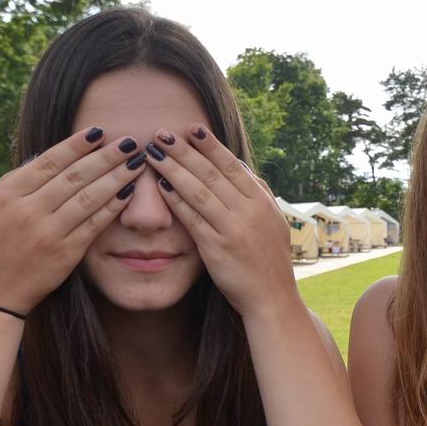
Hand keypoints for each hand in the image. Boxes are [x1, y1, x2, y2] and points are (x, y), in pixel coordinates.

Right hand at [0, 127, 147, 312]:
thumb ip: (16, 182)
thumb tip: (47, 157)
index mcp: (7, 194)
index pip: (50, 161)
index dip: (77, 144)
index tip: (99, 131)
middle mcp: (28, 210)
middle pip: (75, 175)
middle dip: (106, 156)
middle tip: (129, 140)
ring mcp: (48, 233)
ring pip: (89, 197)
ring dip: (116, 177)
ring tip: (136, 161)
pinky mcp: (65, 254)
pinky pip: (94, 224)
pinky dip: (112, 206)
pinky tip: (128, 192)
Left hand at [148, 124, 297, 318]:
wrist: (272, 297)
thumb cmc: (269, 260)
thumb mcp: (273, 221)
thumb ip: (258, 193)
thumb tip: (241, 166)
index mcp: (261, 201)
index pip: (231, 165)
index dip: (210, 145)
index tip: (191, 128)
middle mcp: (248, 210)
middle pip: (211, 172)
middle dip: (184, 150)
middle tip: (162, 132)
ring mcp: (232, 228)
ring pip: (198, 190)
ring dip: (173, 168)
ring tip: (153, 151)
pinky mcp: (217, 248)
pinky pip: (192, 218)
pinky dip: (175, 200)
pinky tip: (160, 185)